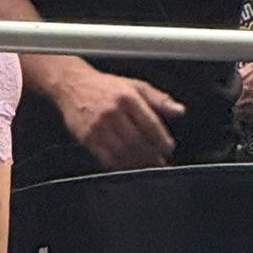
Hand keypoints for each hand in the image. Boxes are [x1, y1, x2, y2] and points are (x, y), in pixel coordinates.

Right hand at [51, 63, 185, 168]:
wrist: (72, 85)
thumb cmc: (105, 87)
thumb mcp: (136, 86)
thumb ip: (159, 99)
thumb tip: (179, 111)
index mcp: (127, 98)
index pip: (150, 124)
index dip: (161, 140)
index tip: (168, 148)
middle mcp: (112, 112)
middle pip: (137, 142)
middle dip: (152, 156)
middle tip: (161, 163)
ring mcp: (98, 127)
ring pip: (123, 152)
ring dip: (138, 163)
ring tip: (148, 167)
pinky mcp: (87, 138)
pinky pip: (106, 157)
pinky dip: (120, 165)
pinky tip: (129, 166)